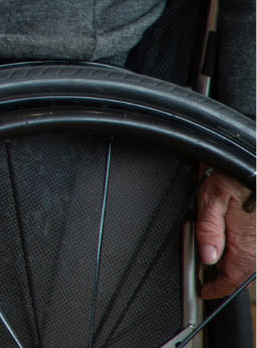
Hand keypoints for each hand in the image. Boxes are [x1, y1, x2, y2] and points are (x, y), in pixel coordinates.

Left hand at [198, 169, 253, 298]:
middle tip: (204, 270)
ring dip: (233, 259)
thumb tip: (207, 257)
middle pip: (241, 271)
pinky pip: (254, 248)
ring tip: (215, 250)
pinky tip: (231, 237)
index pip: (233, 280)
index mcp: (247, 245)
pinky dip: (243, 248)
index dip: (216, 289)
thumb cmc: (234, 175)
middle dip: (223, 273)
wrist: (251, 163)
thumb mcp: (211, 199)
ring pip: (249, 260)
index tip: (204, 291)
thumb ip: (208, 230)